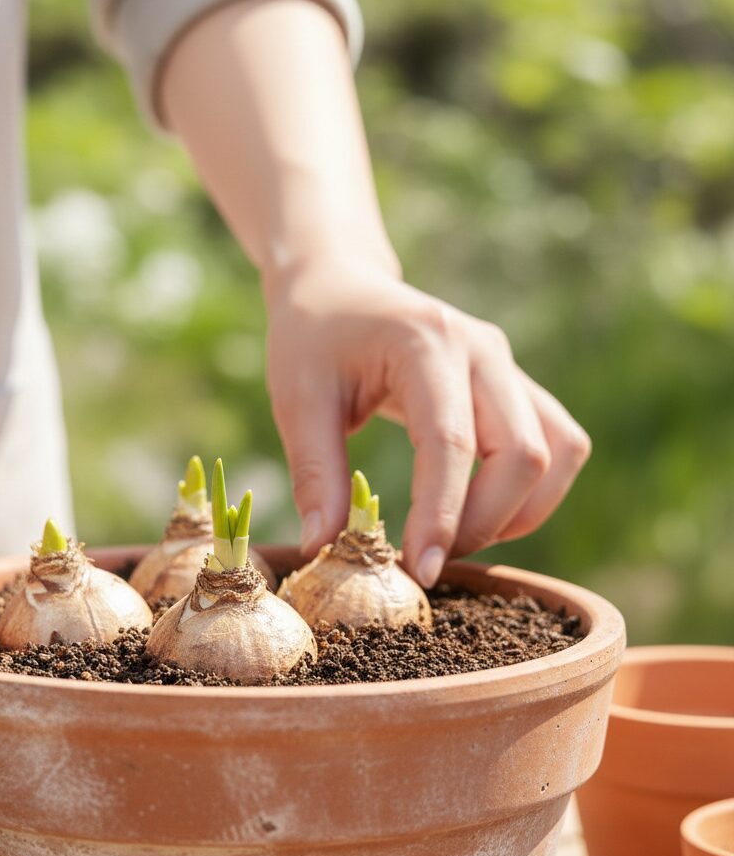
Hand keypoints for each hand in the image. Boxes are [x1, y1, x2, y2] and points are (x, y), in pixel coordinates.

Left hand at [265, 252, 591, 585]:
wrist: (339, 286)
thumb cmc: (312, 338)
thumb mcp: (297, 399)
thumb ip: (315, 473)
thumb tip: (325, 548)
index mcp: (425, 342)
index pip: (452, 442)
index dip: (442, 514)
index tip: (422, 569)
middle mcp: (483, 349)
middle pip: (525, 453)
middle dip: (483, 522)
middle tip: (428, 559)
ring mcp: (507, 364)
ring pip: (558, 452)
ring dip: (519, 511)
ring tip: (455, 538)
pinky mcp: (515, 384)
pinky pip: (558, 445)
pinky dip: (532, 492)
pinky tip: (480, 512)